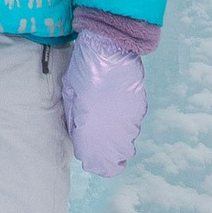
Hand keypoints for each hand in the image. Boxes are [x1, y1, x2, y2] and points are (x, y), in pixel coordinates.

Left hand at [60, 30, 145, 176]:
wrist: (109, 49)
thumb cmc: (83, 71)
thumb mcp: (70, 97)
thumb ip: (76, 122)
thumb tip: (80, 136)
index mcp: (92, 130)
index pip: (98, 162)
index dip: (96, 163)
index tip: (91, 159)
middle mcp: (114, 131)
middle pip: (116, 157)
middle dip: (109, 155)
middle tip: (100, 143)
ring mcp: (130, 120)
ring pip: (127, 141)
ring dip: (118, 137)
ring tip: (107, 120)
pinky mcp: (140, 108)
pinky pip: (133, 124)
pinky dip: (126, 122)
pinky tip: (117, 108)